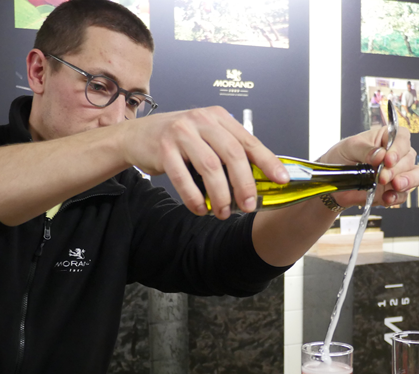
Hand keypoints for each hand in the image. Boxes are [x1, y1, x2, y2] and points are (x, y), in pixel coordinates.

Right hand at [118, 106, 287, 219]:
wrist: (137, 135)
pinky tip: (200, 208)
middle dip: (244, 184)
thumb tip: (259, 178)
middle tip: (248, 205)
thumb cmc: (177, 139)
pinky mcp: (163, 148)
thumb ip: (229, 151)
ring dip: (220, 194)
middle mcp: (202, 121)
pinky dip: (194, 197)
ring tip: (223, 212)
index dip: (267, 161)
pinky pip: (183, 177)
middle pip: (232, 154)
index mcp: (218, 117)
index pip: (249, 141)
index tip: (281, 179)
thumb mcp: (206, 137)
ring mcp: (181, 133)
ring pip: (210, 167)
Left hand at [318, 126, 418, 207]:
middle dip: (397, 169)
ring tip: (395, 185)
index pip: (402, 138)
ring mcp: (398, 174)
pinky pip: (404, 195)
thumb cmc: (342, 157)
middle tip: (382, 176)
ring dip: (408, 181)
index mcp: (387, 138)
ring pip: (418, 175)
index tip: (388, 159)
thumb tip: (380, 155)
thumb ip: (365, 150)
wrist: (334, 181)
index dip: (399, 148)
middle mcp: (397, 155)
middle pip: (410, 158)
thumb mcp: (349, 147)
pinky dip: (397, 197)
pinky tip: (387, 198)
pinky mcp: (394, 191)